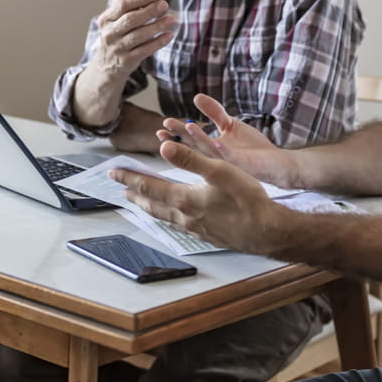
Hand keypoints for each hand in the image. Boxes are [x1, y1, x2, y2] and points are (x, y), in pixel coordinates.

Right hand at [92, 0, 175, 79]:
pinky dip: (158, 42)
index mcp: (106, 19)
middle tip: (164, 5)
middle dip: (148, 11)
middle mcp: (109, 33)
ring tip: (171, 19)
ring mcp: (117, 48)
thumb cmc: (117, 33)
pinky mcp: (127, 61)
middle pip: (130, 20)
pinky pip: (145, 50)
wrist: (107, 65)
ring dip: (156, 26)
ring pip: (139, 35)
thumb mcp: (117, 16)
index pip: (122, 6)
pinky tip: (169, 35)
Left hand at [110, 141, 285, 254]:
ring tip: (140, 201)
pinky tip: (173, 216)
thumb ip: (190, 159)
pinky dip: (167, 216)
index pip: (148, 186)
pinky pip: (178, 224)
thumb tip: (163, 147)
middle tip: (121, 188)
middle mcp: (185, 216)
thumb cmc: (246, 200)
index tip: (114, 172)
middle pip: (151, 204)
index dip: (130, 178)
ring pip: (163, 216)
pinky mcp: (207, 234)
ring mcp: (195, 228)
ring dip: (149, 206)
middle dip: (134, 193)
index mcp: (184, 199)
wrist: (267, 231)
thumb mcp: (219, 171)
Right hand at [157, 94, 300, 189]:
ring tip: (188, 127)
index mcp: (211, 148)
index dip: (177, 132)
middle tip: (164, 129)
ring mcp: (229, 163)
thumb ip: (215, 112)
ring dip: (199, 140)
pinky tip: (218, 142)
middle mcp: (216, 157)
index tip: (163, 125)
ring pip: (210, 152)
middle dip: (179, 137)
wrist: (276, 163)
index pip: (190, 139)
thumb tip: (196, 97)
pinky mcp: (243, 165)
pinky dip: (224, 151)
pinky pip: (232, 158)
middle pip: (194, 146)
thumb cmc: (252, 147)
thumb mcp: (231, 124)